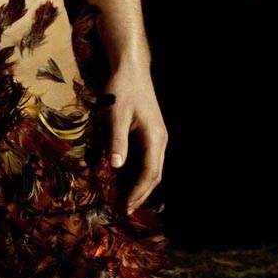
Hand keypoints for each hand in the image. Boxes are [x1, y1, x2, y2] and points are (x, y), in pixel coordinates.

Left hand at [104, 60, 167, 214]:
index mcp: (155, 137)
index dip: (139, 191)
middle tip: (126, 209)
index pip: (150, 173)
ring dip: (142, 185)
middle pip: (155, 174)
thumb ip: (117, 140)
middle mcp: (161, 139)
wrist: (131, 68)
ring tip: (128, 199)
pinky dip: (141, 173)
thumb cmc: (123, 88)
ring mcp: (158, 136)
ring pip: (154, 168)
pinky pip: (149, 159)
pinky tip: (129, 178)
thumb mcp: (116, 114)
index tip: (126, 205)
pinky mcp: (152, 132)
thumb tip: (116, 167)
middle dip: (142, 193)